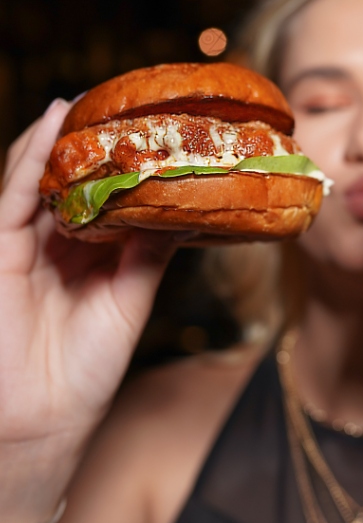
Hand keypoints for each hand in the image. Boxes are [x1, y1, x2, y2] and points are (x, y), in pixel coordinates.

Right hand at [0, 99, 174, 522]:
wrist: (45, 421)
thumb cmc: (88, 368)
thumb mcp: (132, 297)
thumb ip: (151, 250)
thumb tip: (185, 207)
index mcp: (93, 250)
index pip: (109, 192)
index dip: (127, 160)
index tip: (155, 126)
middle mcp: (60, 240)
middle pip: (76, 178)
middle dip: (97, 142)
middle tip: (127, 103)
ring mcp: (28, 241)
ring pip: (44, 176)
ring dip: (67, 138)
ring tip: (95, 100)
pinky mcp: (0, 248)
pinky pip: (14, 193)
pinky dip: (32, 156)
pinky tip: (55, 120)